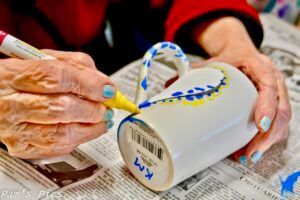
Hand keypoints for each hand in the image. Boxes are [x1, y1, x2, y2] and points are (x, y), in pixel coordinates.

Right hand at [0, 50, 114, 158]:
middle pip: (60, 108)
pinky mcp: (22, 148)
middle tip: (106, 106)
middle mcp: (9, 104)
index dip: (88, 84)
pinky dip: (79, 139)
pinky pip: (58, 148)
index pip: (55, 78)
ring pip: (62, 134)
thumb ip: (75, 65)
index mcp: (12, 75)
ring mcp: (14, 130)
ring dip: (91, 127)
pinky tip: (85, 128)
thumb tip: (102, 83)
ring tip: (102, 118)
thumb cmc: (21, 78)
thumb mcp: (43, 60)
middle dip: (92, 108)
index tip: (107, 89)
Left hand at [192, 17, 291, 163]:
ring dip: (268, 142)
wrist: (241, 53)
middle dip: (268, 135)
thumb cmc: (232, 58)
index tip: (260, 125)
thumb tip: (169, 84)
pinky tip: (251, 150)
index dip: (268, 107)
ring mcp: (278, 95)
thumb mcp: (216, 61)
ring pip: (283, 121)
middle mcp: (274, 81)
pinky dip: (266, 140)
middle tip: (251, 152)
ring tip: (248, 155)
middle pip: (282, 110)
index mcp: (261, 67)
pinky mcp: (275, 105)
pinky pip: (278, 125)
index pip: (270, 87)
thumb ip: (195, 72)